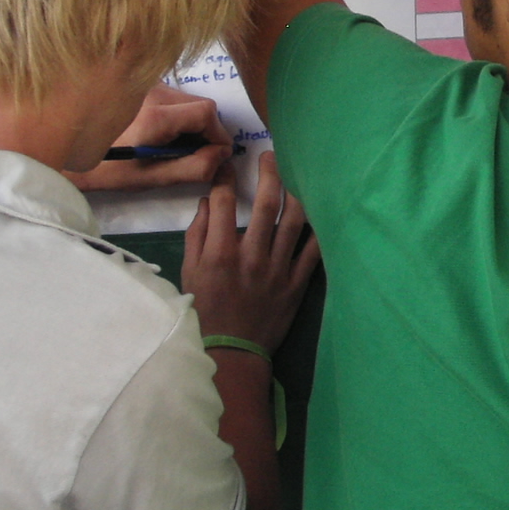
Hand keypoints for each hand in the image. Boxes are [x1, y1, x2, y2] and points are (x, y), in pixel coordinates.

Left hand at [66, 84, 231, 190]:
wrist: (59, 150)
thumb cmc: (105, 169)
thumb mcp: (150, 177)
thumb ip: (193, 168)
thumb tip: (222, 155)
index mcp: (154, 115)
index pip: (207, 112)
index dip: (218, 134)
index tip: (213, 154)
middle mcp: (151, 90)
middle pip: (199, 104)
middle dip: (203, 129)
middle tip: (187, 153)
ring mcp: (143, 83)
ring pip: (185, 99)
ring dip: (187, 121)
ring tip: (164, 143)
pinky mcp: (136, 81)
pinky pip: (169, 94)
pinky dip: (171, 112)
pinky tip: (151, 129)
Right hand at [183, 152, 321, 354]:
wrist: (232, 353)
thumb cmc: (206, 311)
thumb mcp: (189, 274)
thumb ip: (197, 236)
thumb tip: (207, 203)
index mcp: (220, 253)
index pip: (226, 202)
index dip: (226, 178)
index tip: (229, 165)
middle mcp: (252, 256)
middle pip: (267, 203)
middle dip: (270, 173)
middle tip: (271, 156)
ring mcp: (278, 270)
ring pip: (295, 221)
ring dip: (297, 193)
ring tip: (296, 176)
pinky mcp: (297, 284)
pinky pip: (313, 251)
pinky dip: (317, 230)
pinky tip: (319, 212)